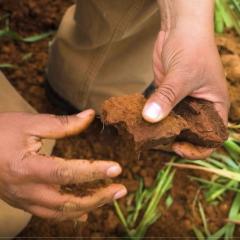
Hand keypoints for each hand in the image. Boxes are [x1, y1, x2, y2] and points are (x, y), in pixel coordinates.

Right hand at [0, 110, 126, 220]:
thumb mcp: (30, 123)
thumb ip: (62, 123)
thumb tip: (90, 116)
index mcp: (26, 168)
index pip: (67, 173)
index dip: (94, 171)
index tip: (116, 168)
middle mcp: (26, 190)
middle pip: (68, 202)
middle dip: (98, 198)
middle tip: (121, 189)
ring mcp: (24, 200)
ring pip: (61, 213)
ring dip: (89, 207)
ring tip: (110, 197)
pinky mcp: (23, 202)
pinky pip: (49, 214)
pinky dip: (70, 214)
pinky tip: (85, 211)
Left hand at [142, 29, 228, 158]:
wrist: (180, 29)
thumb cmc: (192, 47)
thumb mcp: (183, 74)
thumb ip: (167, 97)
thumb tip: (150, 117)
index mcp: (215, 106)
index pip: (212, 137)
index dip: (198, 149)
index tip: (178, 148)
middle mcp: (200, 107)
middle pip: (189, 133)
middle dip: (175, 140)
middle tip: (156, 143)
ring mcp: (182, 101)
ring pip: (173, 123)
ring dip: (161, 130)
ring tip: (146, 135)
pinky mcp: (167, 95)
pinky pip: (160, 111)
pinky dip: (152, 117)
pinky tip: (141, 121)